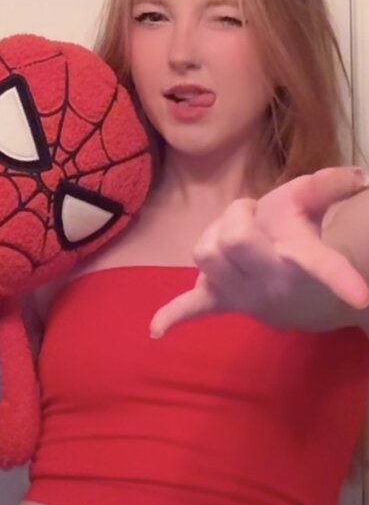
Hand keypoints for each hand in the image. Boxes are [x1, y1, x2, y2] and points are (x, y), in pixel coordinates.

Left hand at [150, 167, 368, 337]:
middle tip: (253, 217)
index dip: (340, 277)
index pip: (321, 263)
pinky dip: (173, 316)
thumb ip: (327, 187)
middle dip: (237, 217)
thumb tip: (359, 174)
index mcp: (300, 258)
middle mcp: (271, 281)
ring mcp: (242, 295)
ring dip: (214, 236)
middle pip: (233, 240)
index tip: (360, 295)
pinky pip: (192, 309)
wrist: (297, 293)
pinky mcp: (219, 302)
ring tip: (236, 238)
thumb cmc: (303, 236)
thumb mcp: (313, 207)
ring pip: (205, 253)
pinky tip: (155, 330)